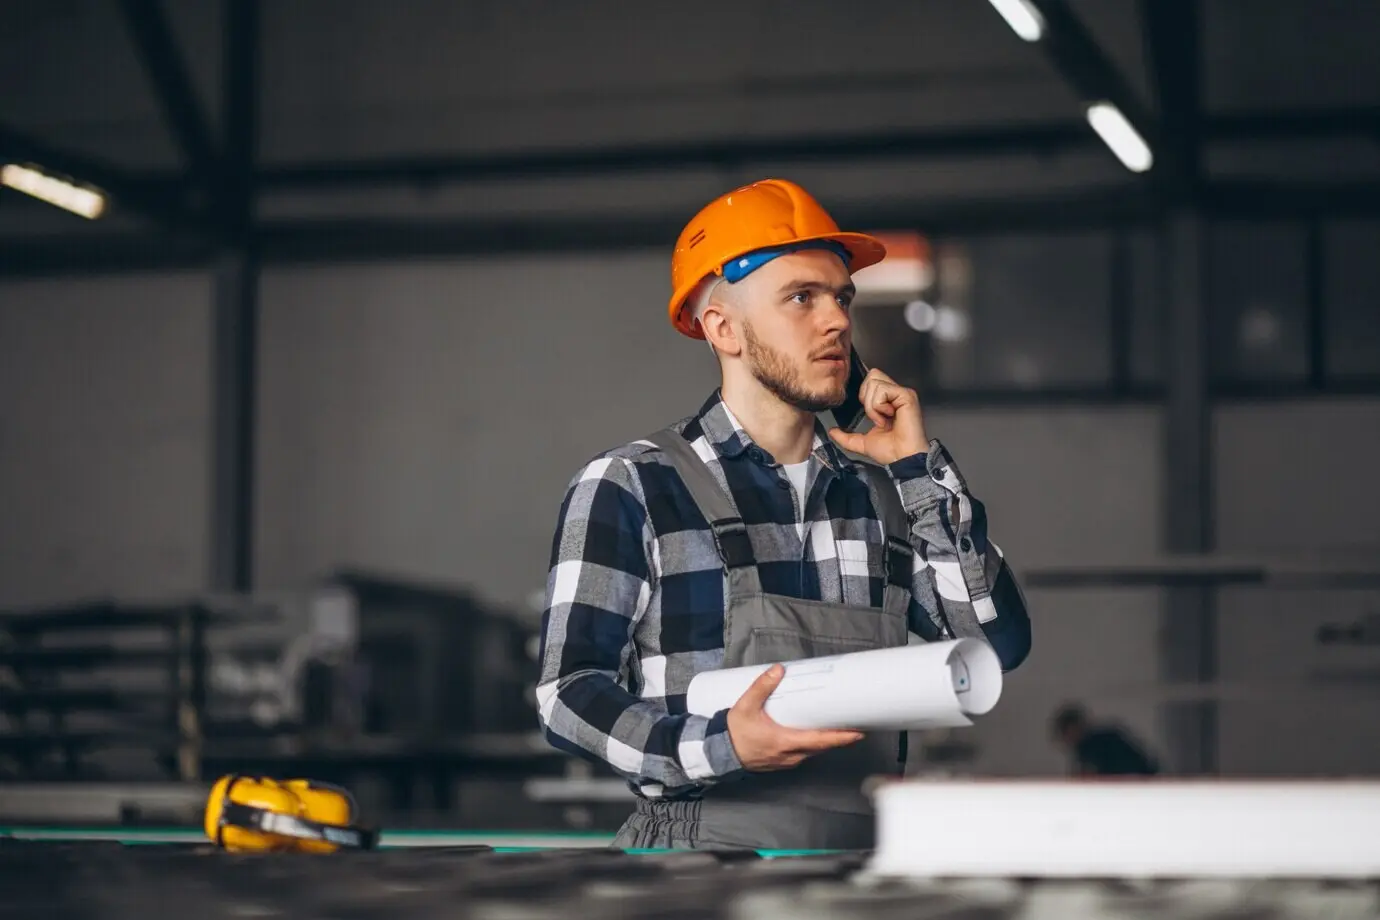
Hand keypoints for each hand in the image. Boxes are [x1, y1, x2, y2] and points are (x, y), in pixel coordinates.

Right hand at [725, 664, 864, 771]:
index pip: (821, 741)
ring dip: (825, 741)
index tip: (858, 732)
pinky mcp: (781, 762)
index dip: (841, 737)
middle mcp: (790, 755)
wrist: (719, 753)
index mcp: (786, 742)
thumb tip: (778, 669)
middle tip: (854, 724)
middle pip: (821, 747)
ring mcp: (786, 761)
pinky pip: (803, 754)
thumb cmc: (734, 732)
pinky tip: (814, 734)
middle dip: (839, 737)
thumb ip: (762, 687)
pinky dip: (813, 745)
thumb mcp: (746, 706)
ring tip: (838, 727)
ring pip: (813, 752)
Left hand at [827, 368, 927, 464]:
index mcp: (887, 401)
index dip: (863, 393)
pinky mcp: (906, 395)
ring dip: (872, 406)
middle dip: (866, 397)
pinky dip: (879, 407)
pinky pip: (882, 390)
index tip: (869, 414)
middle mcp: (895, 394)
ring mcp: (902, 393)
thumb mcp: (862, 442)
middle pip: (872, 375)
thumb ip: (846, 436)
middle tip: (874, 415)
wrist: (901, 460)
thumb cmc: (890, 452)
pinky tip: (889, 418)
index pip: (870, 380)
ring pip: (874, 382)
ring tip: (882, 420)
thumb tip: (832, 431)